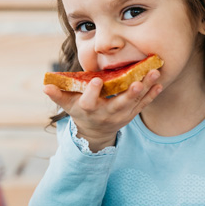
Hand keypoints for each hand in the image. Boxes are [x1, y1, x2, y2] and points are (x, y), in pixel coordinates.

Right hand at [44, 69, 162, 151]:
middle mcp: (107, 114)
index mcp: (89, 110)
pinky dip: (152, 94)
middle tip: (137, 82)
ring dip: (146, 88)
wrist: (96, 131)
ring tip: (155, 74)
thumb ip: (59, 94)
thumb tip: (45, 85)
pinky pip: (144, 104)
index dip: (92, 92)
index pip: (89, 102)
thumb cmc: (80, 111)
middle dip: (129, 94)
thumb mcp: (68, 104)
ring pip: (135, 102)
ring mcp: (122, 115)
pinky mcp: (132, 114)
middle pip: (119, 104)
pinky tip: (160, 83)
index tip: (97, 80)